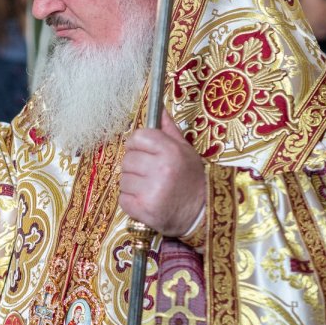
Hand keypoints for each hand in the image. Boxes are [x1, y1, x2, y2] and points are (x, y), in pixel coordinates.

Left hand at [120, 111, 205, 236]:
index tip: (145, 153)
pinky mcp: (143, 209)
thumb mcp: (186, 151)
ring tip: (151, 189)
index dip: (138, 145)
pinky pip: (122, 198)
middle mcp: (161, 169)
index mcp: (171, 151)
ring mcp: (151, 190)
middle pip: (127, 158)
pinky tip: (147, 201)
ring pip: (123, 179)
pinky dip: (131, 201)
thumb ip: (169, 130)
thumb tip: (159, 109)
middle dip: (136, 167)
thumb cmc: (192, 180)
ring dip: (133, 185)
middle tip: (152, 175)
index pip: (137, 137)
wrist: (202, 215)